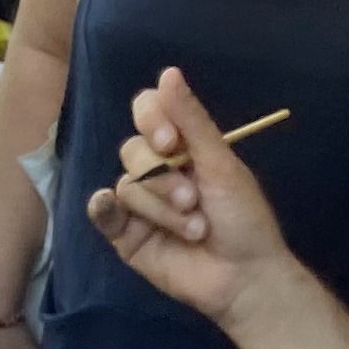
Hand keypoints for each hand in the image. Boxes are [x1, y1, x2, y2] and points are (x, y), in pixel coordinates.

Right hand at [85, 65, 298, 331]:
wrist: (245, 276)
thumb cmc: (244, 219)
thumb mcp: (222, 164)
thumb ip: (192, 120)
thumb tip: (168, 72)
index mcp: (183, 147)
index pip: (149, 111)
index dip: (152, 120)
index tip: (172, 141)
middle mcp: (158, 170)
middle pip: (134, 149)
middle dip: (164, 176)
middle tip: (194, 200)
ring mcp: (141, 203)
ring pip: (128, 185)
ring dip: (162, 207)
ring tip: (195, 229)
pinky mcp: (126, 235)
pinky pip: (103, 211)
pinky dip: (104, 207)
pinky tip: (110, 207)